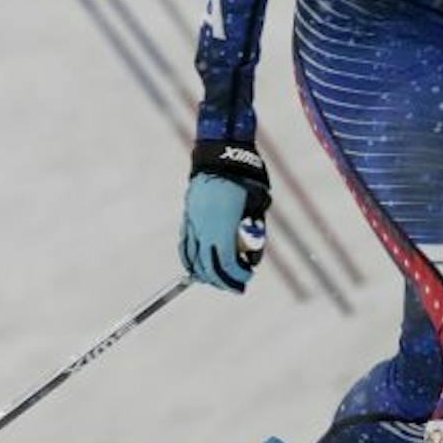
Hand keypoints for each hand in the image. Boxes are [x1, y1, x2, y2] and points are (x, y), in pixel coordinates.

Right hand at [180, 140, 270, 292]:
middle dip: (223, 281)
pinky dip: (190, 261)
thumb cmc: (244, 180)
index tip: (247, 278)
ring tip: (217, 280)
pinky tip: (196, 270)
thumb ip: (254, 232)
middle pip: (209, 266)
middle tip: (236, 287)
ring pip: (194, 259)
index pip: (227, 263)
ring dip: (206, 274)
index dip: (238, 275)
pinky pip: (185, 247)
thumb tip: (252, 256)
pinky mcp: (188, 218)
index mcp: (223, 226)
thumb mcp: (257, 206)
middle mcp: (204, 228)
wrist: (220, 155)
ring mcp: (193, 224)